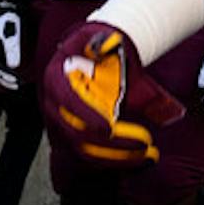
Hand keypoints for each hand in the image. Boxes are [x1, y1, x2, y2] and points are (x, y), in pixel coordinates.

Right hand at [44, 23, 185, 168]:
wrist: (90, 55)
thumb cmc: (97, 49)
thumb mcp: (102, 43)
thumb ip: (106, 43)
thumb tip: (113, 46)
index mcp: (58, 78)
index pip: (67, 101)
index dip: (86, 115)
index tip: (108, 127)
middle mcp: (54, 104)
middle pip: (76, 133)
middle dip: (111, 144)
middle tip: (143, 144)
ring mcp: (60, 124)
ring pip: (83, 151)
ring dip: (116, 158)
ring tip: (149, 155)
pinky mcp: (71, 138)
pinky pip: (89, 156)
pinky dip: (114, 161)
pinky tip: (139, 160)